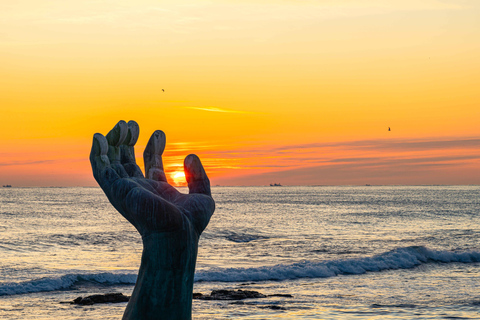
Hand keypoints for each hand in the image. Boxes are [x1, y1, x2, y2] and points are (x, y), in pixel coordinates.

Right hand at [89, 120, 214, 236]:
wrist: (177, 234)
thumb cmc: (190, 223)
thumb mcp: (202, 195)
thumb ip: (197, 175)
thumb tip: (190, 155)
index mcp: (157, 189)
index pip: (150, 163)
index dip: (154, 146)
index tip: (160, 133)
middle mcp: (140, 188)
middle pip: (128, 160)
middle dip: (129, 141)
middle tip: (133, 124)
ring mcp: (127, 189)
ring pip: (112, 162)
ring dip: (114, 142)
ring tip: (123, 124)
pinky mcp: (117, 189)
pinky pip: (100, 169)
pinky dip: (96, 153)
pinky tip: (99, 137)